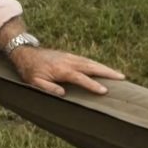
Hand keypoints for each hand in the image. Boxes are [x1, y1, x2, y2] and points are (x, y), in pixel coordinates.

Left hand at [8, 47, 124, 96]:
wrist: (25, 53)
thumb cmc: (30, 71)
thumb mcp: (34, 82)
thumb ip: (48, 88)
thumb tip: (63, 94)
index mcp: (61, 70)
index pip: (80, 78)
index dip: (92, 85)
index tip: (105, 91)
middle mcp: (69, 62)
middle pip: (91, 67)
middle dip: (107, 72)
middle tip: (122, 78)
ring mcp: (70, 57)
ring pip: (91, 62)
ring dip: (105, 68)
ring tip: (119, 74)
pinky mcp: (70, 56)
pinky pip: (86, 60)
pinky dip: (97, 64)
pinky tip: (104, 69)